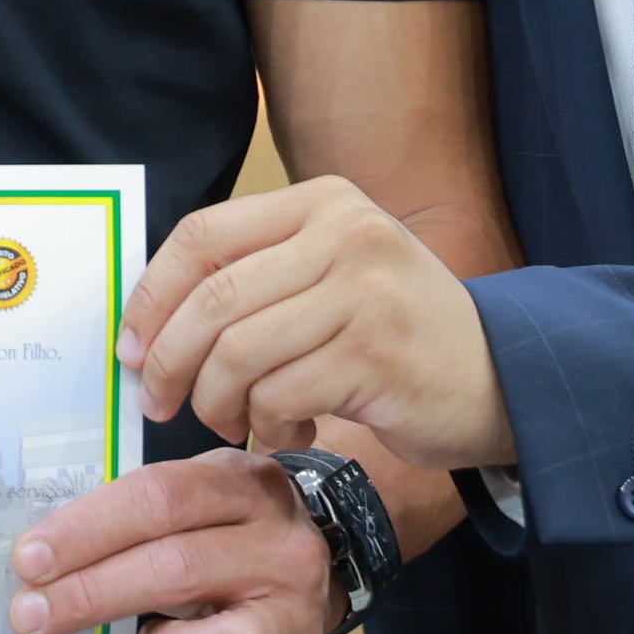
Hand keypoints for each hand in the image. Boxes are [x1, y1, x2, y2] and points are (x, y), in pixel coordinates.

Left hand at [1, 454, 330, 633]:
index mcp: (244, 487)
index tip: (30, 560)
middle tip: (31, 615)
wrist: (314, 561)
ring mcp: (296, 618)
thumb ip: (131, 515)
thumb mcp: (194, 493)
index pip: (159, 498)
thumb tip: (42, 561)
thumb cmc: (228, 527)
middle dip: (91, 595)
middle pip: (178, 568)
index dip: (87, 530)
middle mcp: (280, 549)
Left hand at [123, 177, 516, 469]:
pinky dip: (268, 424)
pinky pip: (279, 394)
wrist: (502, 376)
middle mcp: (344, 234)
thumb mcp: (333, 274)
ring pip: (237, 352)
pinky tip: (290, 431)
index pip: (202, 234)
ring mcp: (363, 293)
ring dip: (217, 402)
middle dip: (169, 360)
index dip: (151, 295)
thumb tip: (149, 322)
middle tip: (158, 401)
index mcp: (323, 202)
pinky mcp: (375, 356)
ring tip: (234, 421)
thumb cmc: (397, 332)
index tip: (131, 345)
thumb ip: (259, 275)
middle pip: (212, 298)